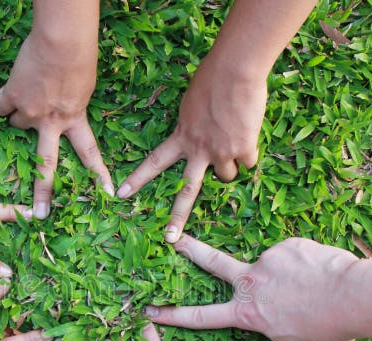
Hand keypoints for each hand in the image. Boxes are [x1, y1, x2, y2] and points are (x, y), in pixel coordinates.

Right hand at [0, 31, 112, 218]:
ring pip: (15, 124)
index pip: (90, 152)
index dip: (99, 175)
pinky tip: (10, 88)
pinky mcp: (12, 97)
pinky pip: (0, 104)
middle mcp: (52, 123)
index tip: (110, 195)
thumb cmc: (79, 56)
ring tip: (26, 97)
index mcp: (75, 119)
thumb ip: (72, 104)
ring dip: (18, 115)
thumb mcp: (83, 87)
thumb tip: (60, 108)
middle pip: (45, 165)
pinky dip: (3, 99)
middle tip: (41, 215)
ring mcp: (29, 112)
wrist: (60, 42)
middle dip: (43, 193)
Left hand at [117, 56, 266, 242]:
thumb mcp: (191, 105)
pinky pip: (249, 161)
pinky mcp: (243, 149)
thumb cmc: (212, 79)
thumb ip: (191, 127)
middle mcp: (198, 150)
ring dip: (231, 167)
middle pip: (186, 191)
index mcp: (181, 137)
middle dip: (177, 218)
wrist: (234, 71)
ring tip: (234, 144)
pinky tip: (249, 132)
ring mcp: (220, 153)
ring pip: (227, 177)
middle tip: (170, 238)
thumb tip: (197, 137)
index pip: (154, 162)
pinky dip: (250, 152)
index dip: (138, 179)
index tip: (121, 195)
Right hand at [146, 235, 360, 340]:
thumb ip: (279, 327)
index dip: (173, 316)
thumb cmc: (329, 327)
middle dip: (190, 250)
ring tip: (320, 286)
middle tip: (174, 238)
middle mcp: (251, 283)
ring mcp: (268, 259)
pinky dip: (309, 264)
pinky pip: (297, 255)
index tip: (151, 311)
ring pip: (276, 267)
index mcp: (249, 313)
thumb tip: (281, 319)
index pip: (202, 317)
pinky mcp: (288, 244)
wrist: (354, 297)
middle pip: (211, 262)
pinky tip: (325, 273)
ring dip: (293, 275)